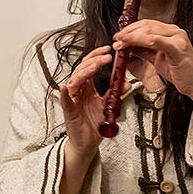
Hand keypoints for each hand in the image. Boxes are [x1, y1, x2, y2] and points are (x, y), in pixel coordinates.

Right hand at [58, 45, 120, 167]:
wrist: (88, 143)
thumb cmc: (94, 123)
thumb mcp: (108, 106)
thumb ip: (116, 93)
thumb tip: (127, 82)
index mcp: (87, 87)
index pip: (89, 66)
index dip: (97, 57)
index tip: (108, 50)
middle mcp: (78, 91)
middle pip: (82, 69)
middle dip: (94, 61)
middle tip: (106, 56)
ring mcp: (72, 100)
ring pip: (75, 81)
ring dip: (84, 72)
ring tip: (94, 65)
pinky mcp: (69, 111)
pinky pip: (65, 101)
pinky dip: (65, 94)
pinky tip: (65, 87)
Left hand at [113, 20, 192, 98]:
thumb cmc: (180, 72)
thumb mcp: (156, 59)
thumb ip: (143, 50)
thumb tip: (127, 46)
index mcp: (170, 32)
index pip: (146, 24)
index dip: (130, 29)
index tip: (118, 35)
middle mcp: (175, 32)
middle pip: (146, 25)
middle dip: (128, 32)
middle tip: (116, 39)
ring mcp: (178, 38)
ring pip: (150, 31)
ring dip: (132, 37)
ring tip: (121, 43)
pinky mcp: (178, 48)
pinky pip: (157, 41)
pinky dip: (142, 41)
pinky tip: (132, 43)